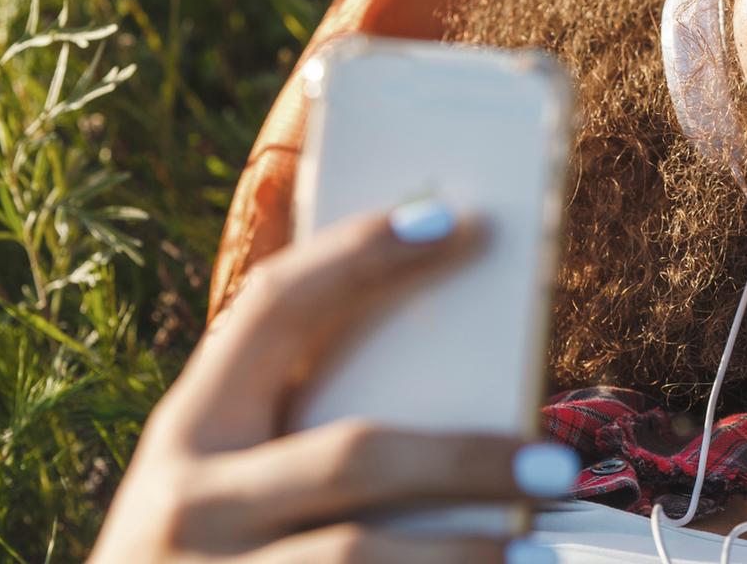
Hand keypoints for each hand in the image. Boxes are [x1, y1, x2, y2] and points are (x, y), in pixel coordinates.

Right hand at [89, 203, 574, 562]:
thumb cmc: (210, 558)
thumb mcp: (222, 488)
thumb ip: (299, 430)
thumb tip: (462, 369)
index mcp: (187, 431)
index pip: (273, 307)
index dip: (356, 253)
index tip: (449, 216)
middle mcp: (187, 504)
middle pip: (352, 456)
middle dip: (463, 456)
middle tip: (559, 461)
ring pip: (358, 555)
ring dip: (463, 549)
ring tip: (536, 545)